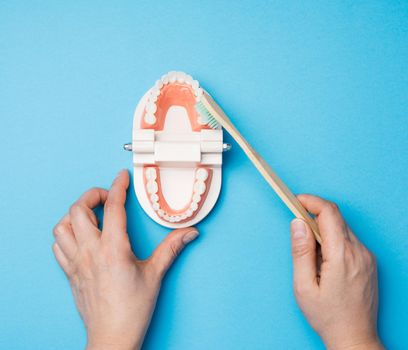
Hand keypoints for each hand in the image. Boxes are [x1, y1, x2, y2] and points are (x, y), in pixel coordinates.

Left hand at [52, 170, 198, 349]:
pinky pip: (58, 246)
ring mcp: (76, 262)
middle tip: (107, 197)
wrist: (111, 336)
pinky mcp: (69, 272)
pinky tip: (80, 237)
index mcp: (114, 249)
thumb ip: (172, 248)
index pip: (114, 207)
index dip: (118, 186)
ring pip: (62, 226)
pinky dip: (66, 234)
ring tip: (91, 215)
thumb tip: (189, 233)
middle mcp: (90, 252)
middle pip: (78, 210)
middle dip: (92, 195)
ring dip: (75, 214)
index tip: (121, 176)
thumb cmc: (132, 309)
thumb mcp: (155, 274)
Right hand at [290, 194, 382, 349]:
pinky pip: (349, 239)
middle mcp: (359, 251)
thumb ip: (301, 251)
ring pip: (342, 228)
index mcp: (342, 255)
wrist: (355, 337)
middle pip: (336, 217)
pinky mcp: (369, 261)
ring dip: (323, 229)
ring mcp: (367, 256)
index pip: (329, 212)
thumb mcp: (304, 286)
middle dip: (314, 215)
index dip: (311, 201)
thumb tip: (297, 223)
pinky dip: (333, 239)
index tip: (296, 200)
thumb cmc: (327, 316)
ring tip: (310, 252)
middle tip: (297, 226)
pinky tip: (324, 259)